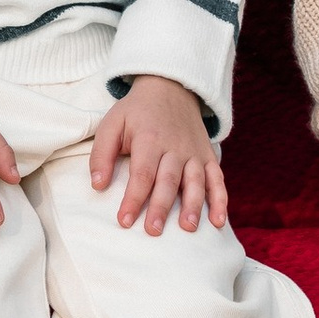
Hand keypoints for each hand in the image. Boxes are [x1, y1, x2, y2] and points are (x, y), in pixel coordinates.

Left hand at [90, 76, 227, 233]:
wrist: (171, 87)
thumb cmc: (137, 111)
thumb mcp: (112, 124)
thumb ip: (101, 154)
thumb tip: (97, 186)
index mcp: (149, 139)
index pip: (142, 174)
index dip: (133, 198)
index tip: (124, 221)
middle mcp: (175, 147)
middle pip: (169, 180)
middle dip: (162, 207)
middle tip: (153, 230)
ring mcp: (194, 152)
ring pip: (196, 181)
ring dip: (194, 205)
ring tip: (188, 228)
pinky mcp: (207, 156)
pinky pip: (217, 179)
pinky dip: (220, 200)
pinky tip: (218, 221)